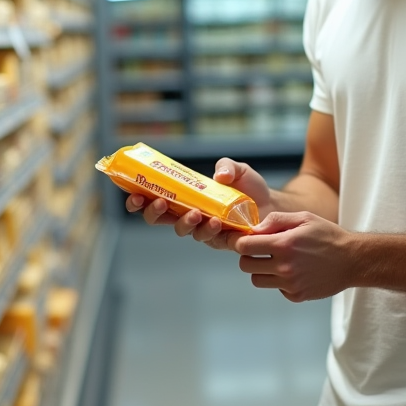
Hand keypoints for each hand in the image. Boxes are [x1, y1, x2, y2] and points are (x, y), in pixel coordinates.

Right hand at [123, 157, 273, 249]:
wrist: (272, 205)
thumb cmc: (249, 188)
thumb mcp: (237, 169)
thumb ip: (226, 166)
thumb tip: (219, 175)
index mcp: (183, 197)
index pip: (152, 200)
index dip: (138, 201)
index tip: (132, 194)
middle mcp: (188, 214)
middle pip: (159, 220)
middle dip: (153, 213)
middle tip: (158, 203)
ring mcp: (202, 229)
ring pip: (183, 230)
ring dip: (184, 222)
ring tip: (195, 213)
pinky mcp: (220, 240)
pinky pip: (209, 239)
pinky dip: (209, 230)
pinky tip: (216, 222)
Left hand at [230, 211, 355, 301]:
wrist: (353, 260)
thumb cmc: (328, 235)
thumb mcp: (304, 218)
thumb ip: (275, 220)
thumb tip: (253, 230)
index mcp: (284, 245)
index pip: (244, 246)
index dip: (240, 241)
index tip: (245, 240)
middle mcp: (284, 267)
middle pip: (245, 266)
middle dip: (248, 256)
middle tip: (259, 250)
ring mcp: (290, 284)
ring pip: (257, 280)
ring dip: (261, 270)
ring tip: (276, 261)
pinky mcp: (296, 296)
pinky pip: (276, 289)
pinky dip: (279, 281)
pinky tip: (293, 271)